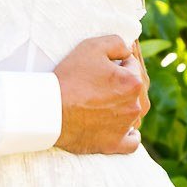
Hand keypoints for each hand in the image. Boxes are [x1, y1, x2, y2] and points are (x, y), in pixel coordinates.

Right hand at [53, 35, 149, 155]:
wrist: (51, 111)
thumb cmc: (70, 78)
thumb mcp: (92, 47)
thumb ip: (117, 42)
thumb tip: (128, 51)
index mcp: (133, 82)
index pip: (132, 65)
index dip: (116, 63)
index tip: (100, 67)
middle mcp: (135, 105)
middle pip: (134, 90)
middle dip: (121, 85)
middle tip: (99, 84)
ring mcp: (126, 126)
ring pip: (133, 113)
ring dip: (124, 107)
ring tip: (104, 104)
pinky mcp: (114, 144)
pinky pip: (132, 141)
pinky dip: (129, 135)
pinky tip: (122, 129)